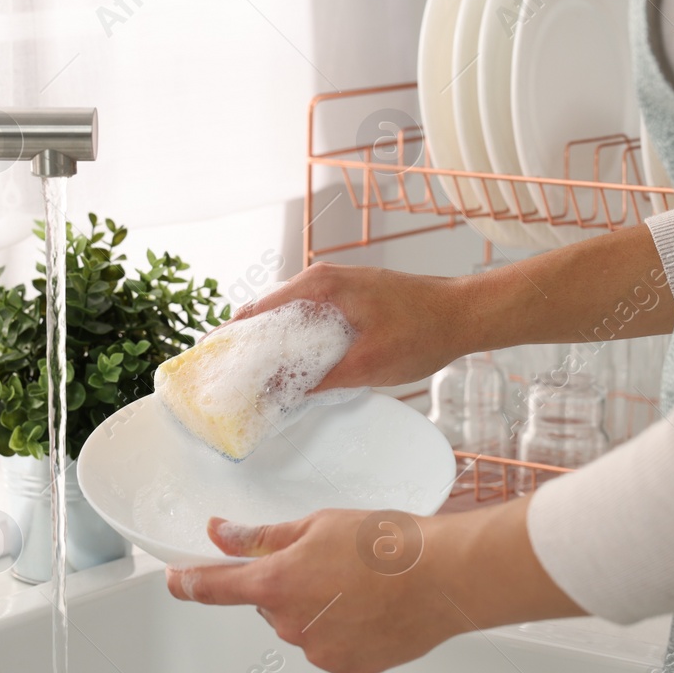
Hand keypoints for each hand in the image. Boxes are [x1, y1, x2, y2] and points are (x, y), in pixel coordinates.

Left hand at [164, 500, 584, 672]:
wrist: (444, 578)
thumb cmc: (389, 546)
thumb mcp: (318, 524)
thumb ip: (262, 536)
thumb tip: (223, 534)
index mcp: (277, 584)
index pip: (214, 588)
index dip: (189, 583)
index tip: (173, 580)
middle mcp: (291, 625)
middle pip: (268, 604)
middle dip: (287, 584)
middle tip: (328, 563)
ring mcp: (319, 652)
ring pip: (300, 626)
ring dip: (317, 607)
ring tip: (360, 584)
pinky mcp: (347, 668)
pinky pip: (329, 646)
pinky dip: (341, 629)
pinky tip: (370, 609)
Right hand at [229, 262, 470, 391]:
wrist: (465, 312)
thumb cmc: (423, 331)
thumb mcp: (367, 365)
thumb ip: (319, 380)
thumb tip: (278, 394)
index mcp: (319, 285)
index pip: (257, 311)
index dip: (231, 338)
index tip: (209, 361)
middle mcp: (321, 278)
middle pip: (267, 312)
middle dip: (246, 343)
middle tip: (227, 376)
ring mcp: (335, 285)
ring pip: (288, 316)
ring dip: (271, 343)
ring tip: (252, 375)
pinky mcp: (348, 296)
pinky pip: (307, 317)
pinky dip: (294, 338)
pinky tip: (292, 364)